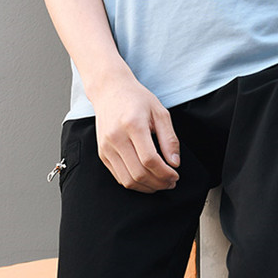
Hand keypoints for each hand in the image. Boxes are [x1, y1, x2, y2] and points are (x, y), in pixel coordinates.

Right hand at [88, 70, 180, 191]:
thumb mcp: (160, 113)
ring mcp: (106, 147)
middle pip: (139, 173)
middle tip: (170, 182)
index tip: (175, 175)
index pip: (150, 160)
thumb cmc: (136, 99)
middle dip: (158, 183)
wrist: (109, 90)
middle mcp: (116, 137)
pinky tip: (146, 179)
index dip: (165, 173)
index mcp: (132, 125)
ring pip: (128, 180)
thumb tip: (174, 163)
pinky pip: (119, 177)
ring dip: (147, 187)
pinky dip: (135, 183)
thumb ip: (169, 139)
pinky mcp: (102, 154)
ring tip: (160, 183)